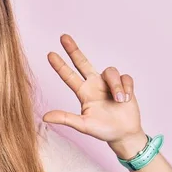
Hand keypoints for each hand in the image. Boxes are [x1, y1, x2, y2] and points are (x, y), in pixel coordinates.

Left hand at [42, 34, 146, 155]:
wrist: (124, 134)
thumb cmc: (103, 130)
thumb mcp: (83, 125)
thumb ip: (66, 119)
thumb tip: (44, 117)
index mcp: (83, 93)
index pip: (68, 76)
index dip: (59, 65)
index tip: (49, 54)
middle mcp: (94, 84)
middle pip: (82, 62)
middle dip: (73, 49)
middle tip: (63, 36)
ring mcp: (109, 83)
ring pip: (110, 71)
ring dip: (116, 86)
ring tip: (119, 100)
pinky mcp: (124, 84)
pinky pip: (125, 77)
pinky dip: (126, 88)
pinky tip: (126, 99)